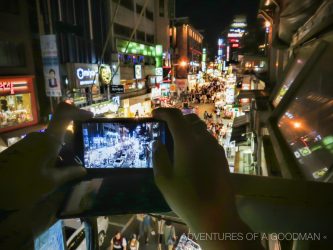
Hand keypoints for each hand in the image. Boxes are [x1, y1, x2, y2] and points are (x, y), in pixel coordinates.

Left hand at [0, 102, 91, 210]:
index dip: (78, 112)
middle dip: (73, 144)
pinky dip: (51, 155)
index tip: (90, 116)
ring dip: (62, 152)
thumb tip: (83, 170)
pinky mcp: (22, 149)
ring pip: (52, 141)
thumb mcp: (50, 182)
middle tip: (81, 159)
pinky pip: (42, 147)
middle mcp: (39, 137)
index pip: (64, 116)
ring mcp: (29, 142)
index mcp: (49, 141)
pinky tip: (53, 171)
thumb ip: (69, 174)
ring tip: (68, 170)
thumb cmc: (23, 185)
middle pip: (61, 133)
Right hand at [152, 109, 261, 249]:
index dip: (163, 112)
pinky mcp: (222, 157)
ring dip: (187, 128)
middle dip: (176, 119)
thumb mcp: (164, 180)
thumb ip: (159, 157)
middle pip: (190, 119)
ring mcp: (216, 148)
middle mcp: (204, 140)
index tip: (154, 115)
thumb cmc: (186, 199)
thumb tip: (157, 143)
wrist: (216, 216)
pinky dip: (196, 138)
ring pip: (201, 129)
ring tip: (176, 140)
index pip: (176, 117)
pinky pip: (208, 139)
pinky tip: (190, 153)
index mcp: (188, 143)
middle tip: (164, 127)